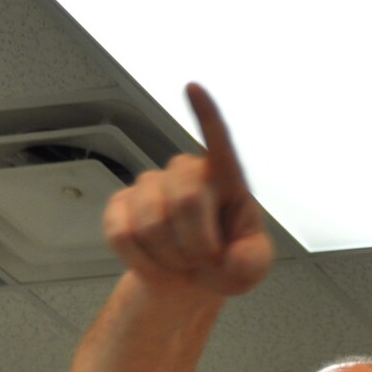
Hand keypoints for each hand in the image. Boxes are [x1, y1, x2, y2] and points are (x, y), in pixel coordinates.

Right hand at [102, 83, 272, 298]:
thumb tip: (235, 256)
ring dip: (170, 256)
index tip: (194, 88)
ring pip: (150, 224)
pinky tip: (155, 259)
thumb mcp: (251, 266)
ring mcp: (150, 187)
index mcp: (224, 179)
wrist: (189, 282)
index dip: (206, 116)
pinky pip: (122, 235)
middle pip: (186, 201)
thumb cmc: (226, 263)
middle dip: (198, 244)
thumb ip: (251, 260)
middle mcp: (185, 173)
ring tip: (181, 259)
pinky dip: (142, 260)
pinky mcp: (120, 206)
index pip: (218, 143)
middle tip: (204, 259)